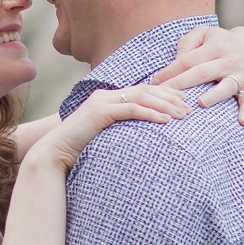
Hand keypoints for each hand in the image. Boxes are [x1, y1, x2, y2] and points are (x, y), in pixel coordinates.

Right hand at [37, 84, 189, 170]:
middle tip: (189, 108)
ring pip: (140, 96)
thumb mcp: (104, 138)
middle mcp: (104, 96)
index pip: (140, 90)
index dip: (164, 94)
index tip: (183, 102)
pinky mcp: (99, 112)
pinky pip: (131, 109)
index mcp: (106, 99)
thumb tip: (140, 139)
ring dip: (165, 105)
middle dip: (170, 97)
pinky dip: (151, 113)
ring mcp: (101, 102)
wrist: (53, 155)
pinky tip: (166, 120)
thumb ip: (119, 131)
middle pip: (144, 89)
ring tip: (183, 115)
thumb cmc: (78, 151)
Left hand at [149, 24, 243, 123]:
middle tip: (164, 95)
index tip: (153, 83)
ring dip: (213, 96)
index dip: (170, 71)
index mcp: (215, 47)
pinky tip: (241, 122)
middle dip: (181, 84)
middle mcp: (229, 60)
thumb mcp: (204, 33)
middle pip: (202, 73)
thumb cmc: (220, 41)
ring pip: (226, 86)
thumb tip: (177, 61)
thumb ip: (187, 43)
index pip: (188, 60)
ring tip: (200, 103)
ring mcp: (241, 75)